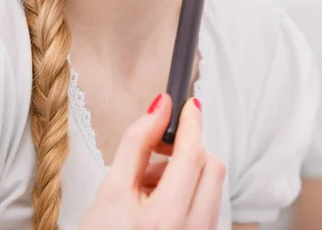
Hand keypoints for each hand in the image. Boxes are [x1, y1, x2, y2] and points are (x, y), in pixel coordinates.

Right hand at [79, 95, 224, 229]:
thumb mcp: (110, 191)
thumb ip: (137, 143)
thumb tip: (160, 108)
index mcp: (167, 218)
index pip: (193, 153)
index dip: (191, 123)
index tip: (187, 104)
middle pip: (211, 166)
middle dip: (187, 150)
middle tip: (156, 150)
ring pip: (212, 185)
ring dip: (186, 173)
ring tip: (146, 187)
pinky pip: (208, 204)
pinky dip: (189, 192)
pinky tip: (158, 202)